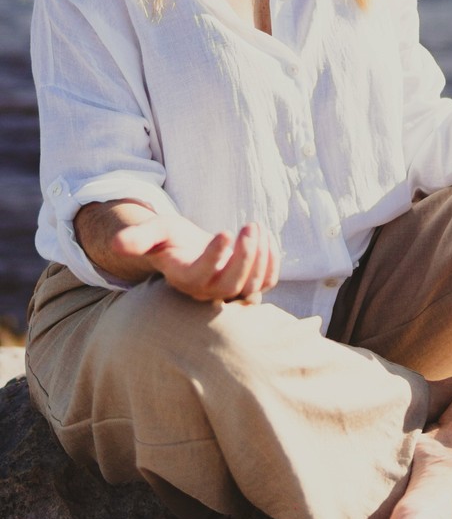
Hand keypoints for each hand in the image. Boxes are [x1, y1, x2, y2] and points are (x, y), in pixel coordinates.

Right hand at [113, 215, 279, 302]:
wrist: (189, 250)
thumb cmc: (169, 240)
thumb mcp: (154, 232)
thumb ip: (137, 238)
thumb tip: (114, 243)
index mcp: (184, 278)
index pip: (201, 277)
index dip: (215, 258)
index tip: (224, 231)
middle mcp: (208, 292)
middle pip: (231, 285)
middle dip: (245, 256)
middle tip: (250, 226)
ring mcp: (230, 291)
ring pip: (252, 286)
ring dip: (260, 256)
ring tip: (256, 228)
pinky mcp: (248, 285)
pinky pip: (267, 282)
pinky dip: (271, 261)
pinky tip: (266, 238)